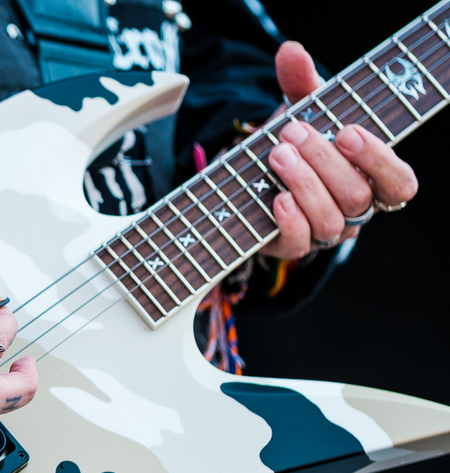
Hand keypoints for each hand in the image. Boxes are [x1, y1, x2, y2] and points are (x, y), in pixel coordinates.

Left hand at [261, 41, 417, 258]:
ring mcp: (322, 233)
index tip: (348, 132)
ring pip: (329, 221)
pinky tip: (277, 196)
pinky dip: (290, 219)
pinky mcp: (288, 245)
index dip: (380, 161)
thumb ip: (301, 83)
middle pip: (356, 197)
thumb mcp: (301, 111)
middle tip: (292, 133)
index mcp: (370, 179)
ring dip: (304, 184)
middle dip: (324, 162)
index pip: (399, 184)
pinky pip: (298, 243)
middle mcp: (352, 211)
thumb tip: (290, 50)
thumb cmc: (292, 145)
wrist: (249, 178)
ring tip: (278, 155)